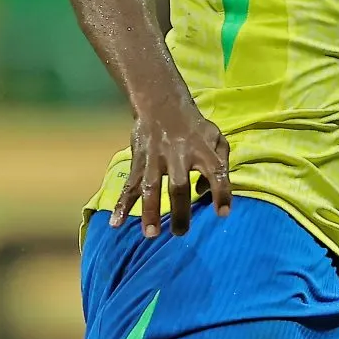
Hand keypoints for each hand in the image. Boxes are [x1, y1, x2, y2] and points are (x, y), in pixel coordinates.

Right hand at [111, 92, 231, 238]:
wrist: (162, 104)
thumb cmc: (195, 128)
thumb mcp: (216, 138)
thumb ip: (221, 163)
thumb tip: (205, 192)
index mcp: (203, 149)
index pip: (216, 172)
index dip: (221, 192)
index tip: (222, 214)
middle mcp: (179, 154)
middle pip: (179, 185)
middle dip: (180, 211)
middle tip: (180, 233)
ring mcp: (156, 158)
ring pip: (151, 187)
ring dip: (150, 211)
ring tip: (150, 234)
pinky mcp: (139, 161)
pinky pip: (130, 185)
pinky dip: (122, 204)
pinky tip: (116, 223)